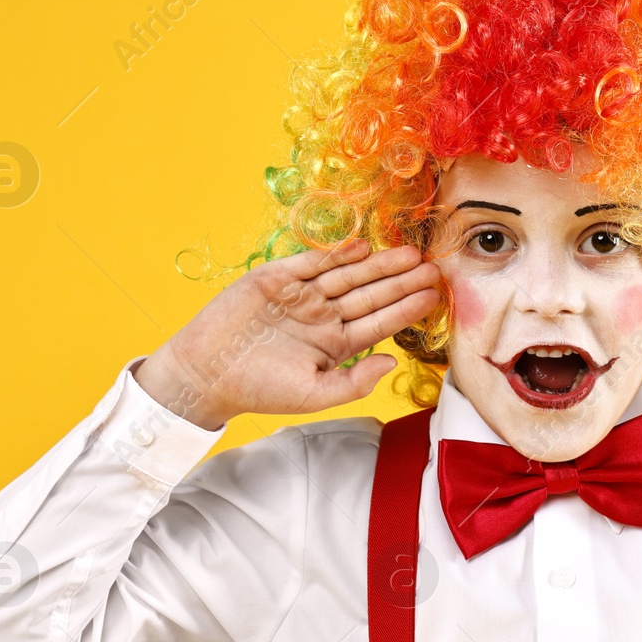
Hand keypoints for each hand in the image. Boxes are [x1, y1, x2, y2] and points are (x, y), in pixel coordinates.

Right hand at [135, 239, 441, 428]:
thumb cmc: (259, 389)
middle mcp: (323, 316)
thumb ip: (356, 382)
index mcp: (336, 344)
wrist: (205, 374)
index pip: (380, 322)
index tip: (435, 297)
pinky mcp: (275, 278)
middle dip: (401, 281)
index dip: (407, 309)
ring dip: (377, 264)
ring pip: (347, 276)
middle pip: (370, 294)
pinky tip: (361, 247)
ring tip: (408, 254)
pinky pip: (310, 263)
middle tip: (434, 267)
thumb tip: (393, 364)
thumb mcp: (314, 394)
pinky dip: (334, 254)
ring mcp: (301, 295)